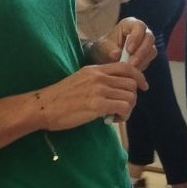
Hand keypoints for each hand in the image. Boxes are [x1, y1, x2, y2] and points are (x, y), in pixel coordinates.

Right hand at [33, 58, 148, 130]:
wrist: (43, 106)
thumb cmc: (59, 98)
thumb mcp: (80, 81)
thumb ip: (97, 82)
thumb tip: (113, 90)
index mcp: (95, 70)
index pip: (126, 67)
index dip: (139, 76)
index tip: (143, 86)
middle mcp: (99, 77)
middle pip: (131, 83)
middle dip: (132, 97)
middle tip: (123, 108)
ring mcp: (99, 90)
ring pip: (130, 96)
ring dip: (128, 109)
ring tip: (116, 116)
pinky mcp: (98, 105)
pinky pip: (124, 108)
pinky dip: (123, 116)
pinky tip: (113, 120)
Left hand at [88, 17, 155, 70]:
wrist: (107, 56)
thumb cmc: (105, 47)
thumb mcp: (103, 46)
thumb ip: (109, 49)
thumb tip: (116, 54)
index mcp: (130, 24)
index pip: (139, 27)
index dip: (136, 38)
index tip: (129, 50)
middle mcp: (142, 32)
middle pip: (149, 38)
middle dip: (141, 51)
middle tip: (132, 63)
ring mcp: (146, 43)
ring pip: (152, 50)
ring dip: (143, 60)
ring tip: (132, 68)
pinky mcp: (148, 54)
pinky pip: (149, 59)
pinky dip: (142, 65)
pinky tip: (133, 71)